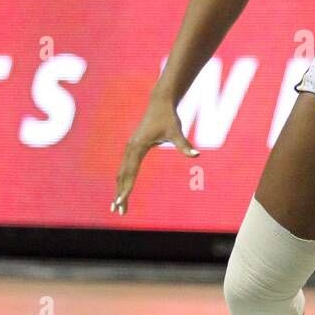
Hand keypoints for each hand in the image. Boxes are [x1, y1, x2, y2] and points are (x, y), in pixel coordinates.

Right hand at [111, 94, 199, 216]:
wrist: (160, 103)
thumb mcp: (177, 131)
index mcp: (138, 146)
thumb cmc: (169, 117)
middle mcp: (130, 148)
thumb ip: (184, 145)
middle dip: (120, 194)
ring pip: (121, 173)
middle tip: (118, 211)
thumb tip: (197, 155)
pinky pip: (125, 168)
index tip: (121, 201)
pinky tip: (122, 190)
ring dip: (119, 189)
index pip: (130, 172)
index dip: (126, 188)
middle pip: (122, 176)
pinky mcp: (132, 147)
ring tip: (117, 205)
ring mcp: (130, 148)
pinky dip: (122, 181)